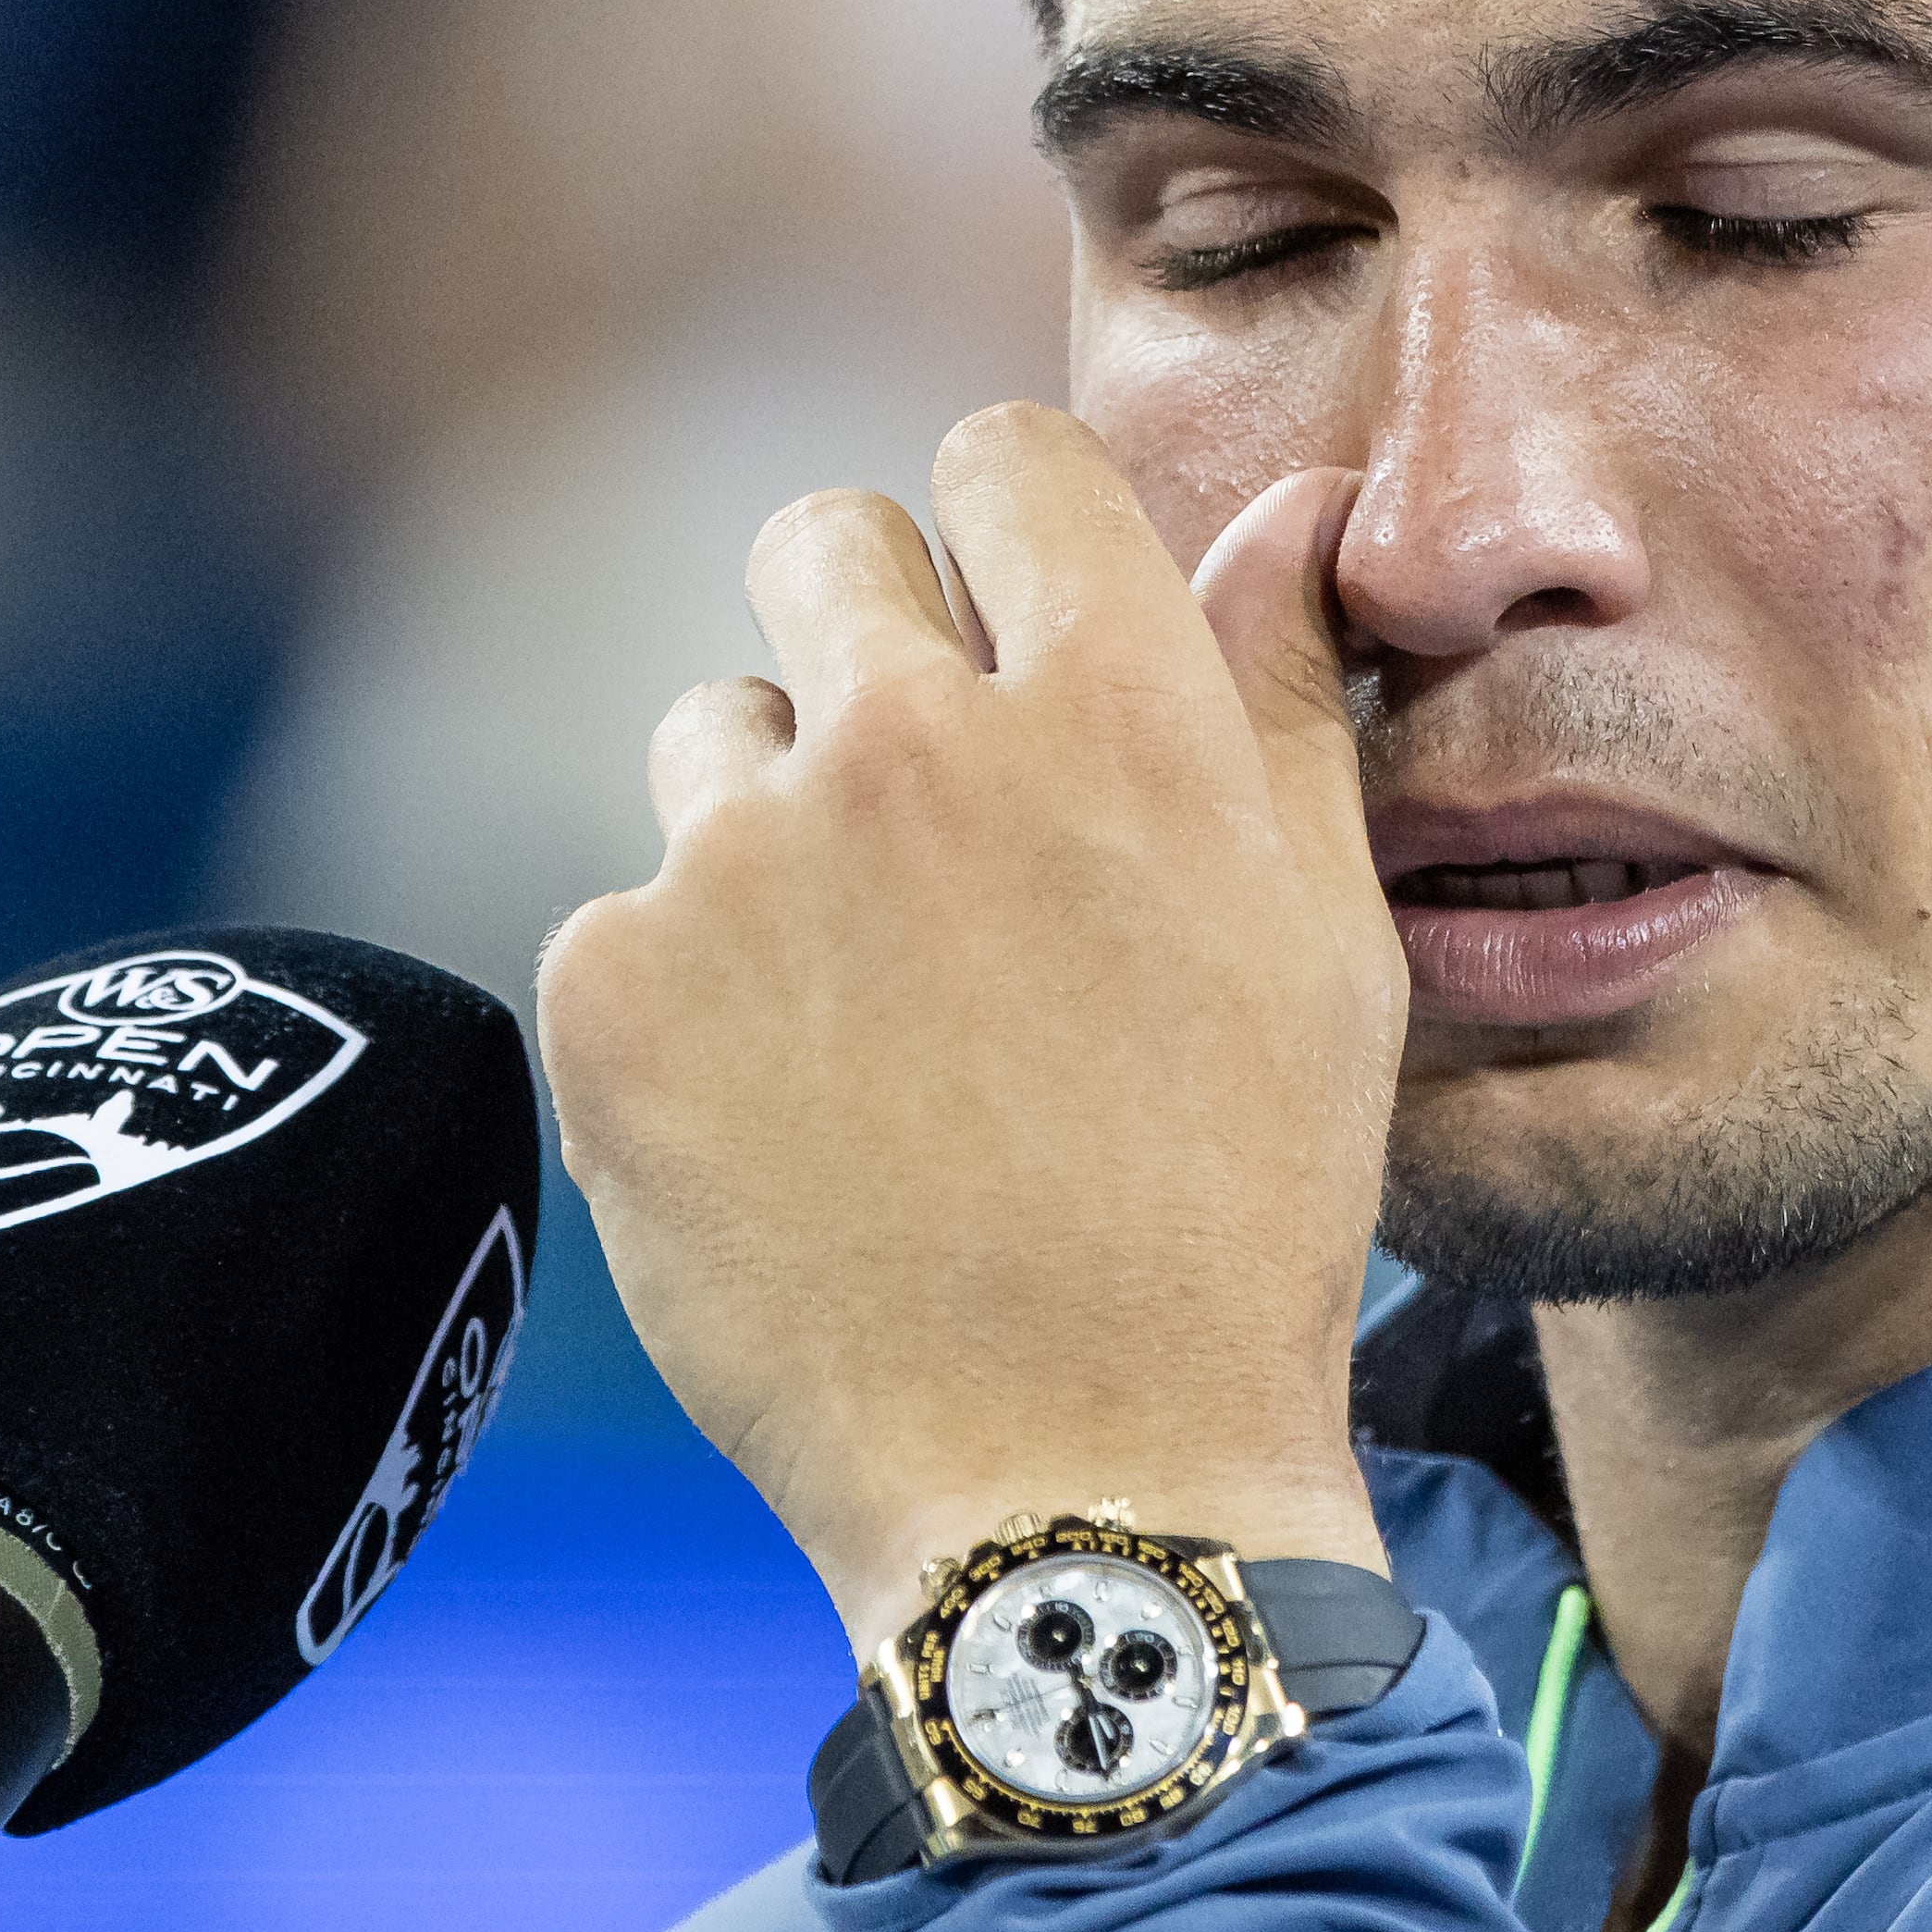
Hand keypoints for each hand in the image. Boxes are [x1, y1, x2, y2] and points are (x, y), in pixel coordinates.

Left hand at [539, 404, 1400, 1647]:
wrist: (1084, 1474)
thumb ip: (1280, 687)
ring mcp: (744, 858)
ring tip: (866, 1009)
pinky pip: (630, 915)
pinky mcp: (611, 984)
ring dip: (773, 824)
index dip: (1010, 528)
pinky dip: (690, 997)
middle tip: (920, 807)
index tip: (1013, 626)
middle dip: (867, 637)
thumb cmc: (1237, 1203)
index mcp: (1114, 704)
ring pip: (715, 734)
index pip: (1005, 456)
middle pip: (824, 544)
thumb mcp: (1320, 929)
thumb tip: (1291, 502)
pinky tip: (787, 1118)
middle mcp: (917, 738)